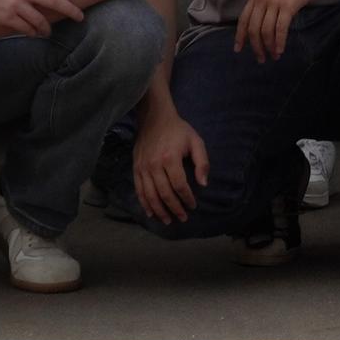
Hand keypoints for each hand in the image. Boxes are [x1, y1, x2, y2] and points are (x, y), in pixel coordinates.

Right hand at [0, 0, 93, 37]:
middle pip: (54, 0)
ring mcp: (15, 4)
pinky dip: (32, 32)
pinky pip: (26, 28)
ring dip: (47, 28)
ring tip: (48, 32)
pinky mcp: (7, 18)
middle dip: (70, 9)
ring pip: (40, 19)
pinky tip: (34, 35)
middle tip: (81, 17)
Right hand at [132, 105, 208, 226]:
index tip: (193, 206)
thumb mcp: (196, 141)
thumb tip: (203, 184)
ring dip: (159, 211)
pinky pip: (139, 190)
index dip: (187, 198)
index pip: (179, 185)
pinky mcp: (136, 168)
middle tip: (183, 218)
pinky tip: (151, 212)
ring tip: (168, 220)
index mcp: (170, 158)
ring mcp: (143, 168)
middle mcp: (154, 165)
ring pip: (150, 195)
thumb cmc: (178, 130)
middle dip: (175, 209)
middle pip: (164, 193)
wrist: (154, 118)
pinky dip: (145, 203)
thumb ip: (202, 162)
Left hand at [237, 0, 320, 63]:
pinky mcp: (287, 6)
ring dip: (269, 47)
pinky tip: (281, 49)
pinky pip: (280, 29)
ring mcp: (274, 3)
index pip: (243, 20)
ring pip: (266, 31)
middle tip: (261, 59)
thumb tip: (264, 27)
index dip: (240, 36)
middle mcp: (261, 0)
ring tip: (274, 56)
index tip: (238, 49)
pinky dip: (279, 42)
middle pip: (253, 29)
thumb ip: (265, 6)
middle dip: (256, 47)